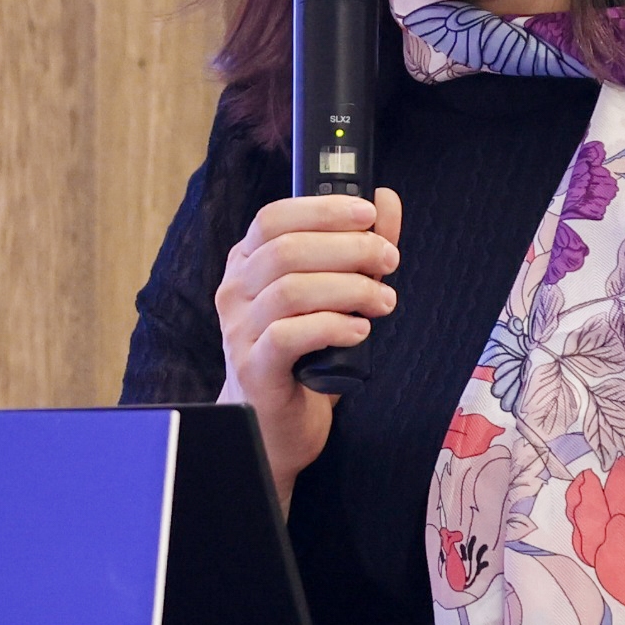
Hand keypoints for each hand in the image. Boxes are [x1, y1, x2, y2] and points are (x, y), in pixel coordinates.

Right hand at [214, 188, 401, 508]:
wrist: (278, 424)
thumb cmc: (306, 354)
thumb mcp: (336, 293)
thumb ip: (358, 247)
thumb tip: (385, 200)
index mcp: (248, 263)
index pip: (274, 218)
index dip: (323, 209)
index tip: (368, 214)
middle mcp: (236, 291)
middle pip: (287, 250)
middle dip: (348, 248)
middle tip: (388, 260)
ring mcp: (239, 330)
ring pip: (291, 290)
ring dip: (349, 289)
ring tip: (384, 301)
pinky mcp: (254, 368)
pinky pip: (290, 336)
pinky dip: (333, 327)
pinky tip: (359, 331)